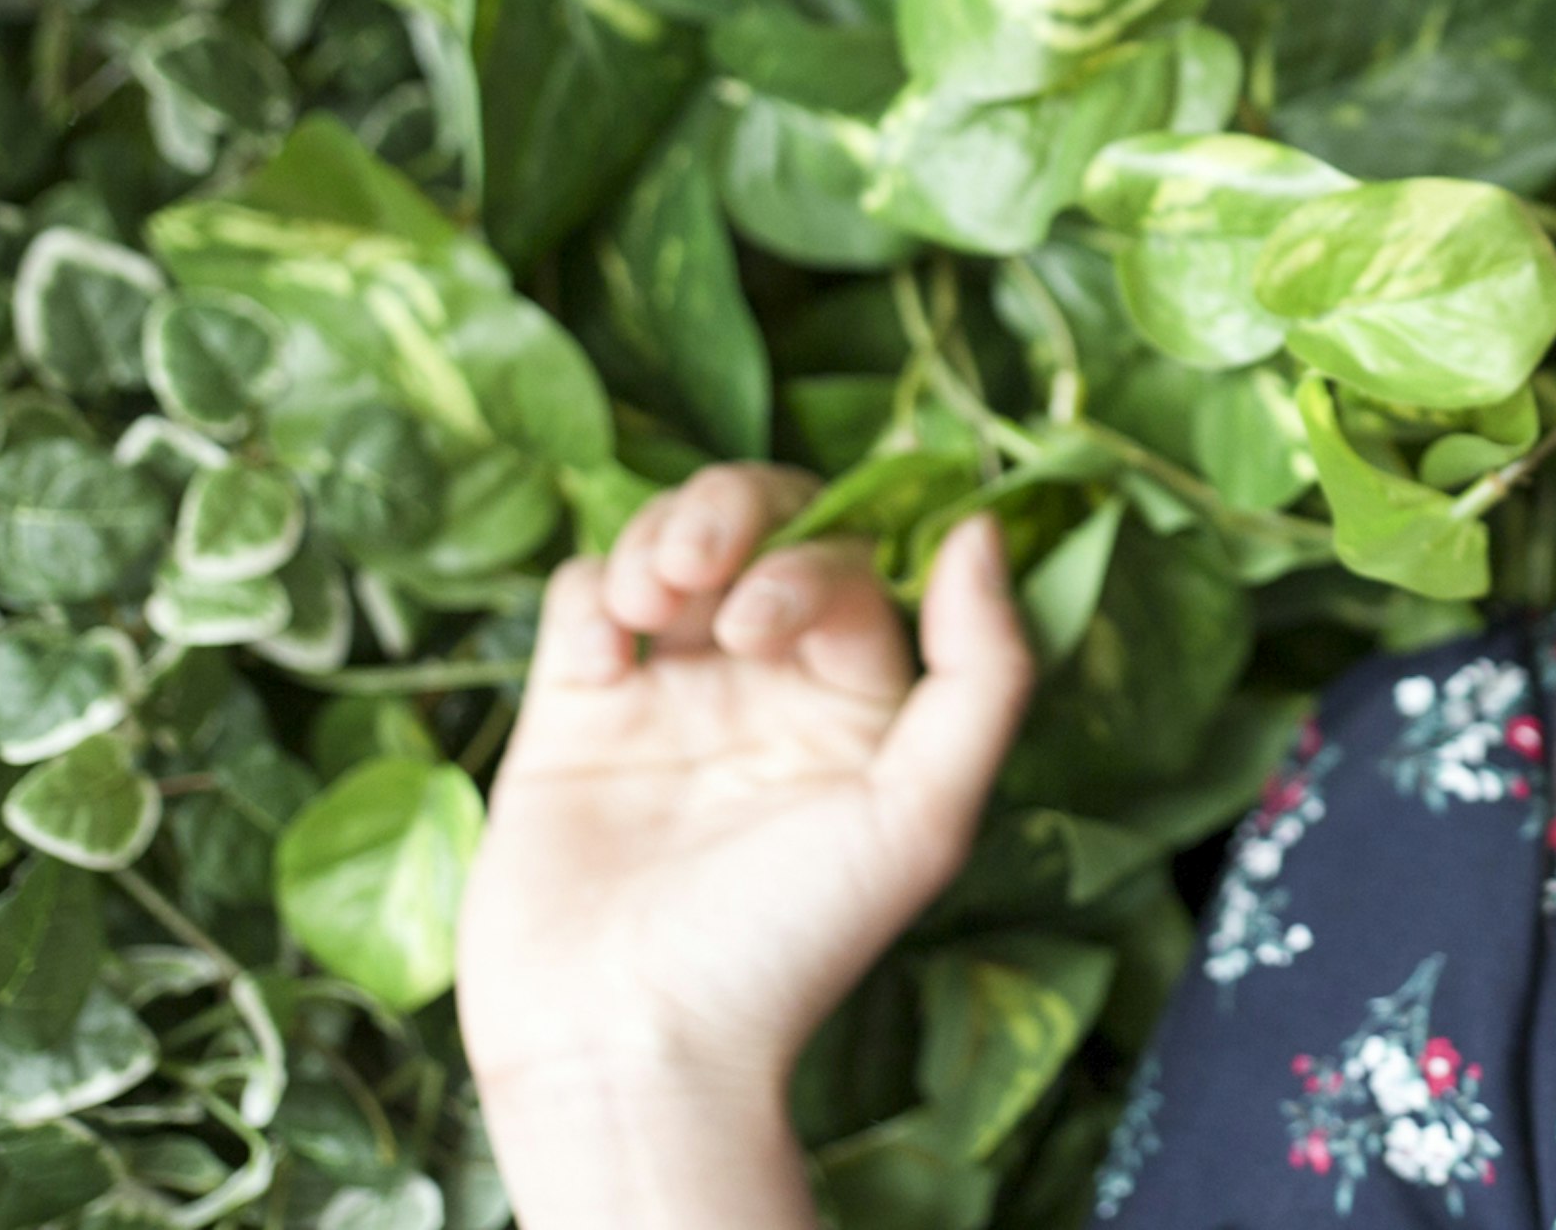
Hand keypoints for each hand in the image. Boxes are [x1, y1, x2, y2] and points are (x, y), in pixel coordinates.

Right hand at [457, 468, 1033, 1164]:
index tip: (761, 623)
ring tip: (649, 599)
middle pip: (762, 524)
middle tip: (695, 570)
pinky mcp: (575, 715)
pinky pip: (582, 600)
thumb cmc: (792, 945)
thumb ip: (979, 671)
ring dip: (659, 534)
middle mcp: (770, 683)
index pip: (848, 559)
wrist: (631, 1043)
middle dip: (729, 512)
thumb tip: (980, 528)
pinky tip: (602, 644)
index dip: (809, 556)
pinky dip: (590, 588)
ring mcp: (671, 693)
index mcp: (860, 699)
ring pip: (671, 541)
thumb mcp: (926, 813)